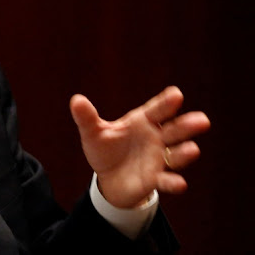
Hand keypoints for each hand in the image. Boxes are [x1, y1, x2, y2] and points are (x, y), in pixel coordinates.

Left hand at [70, 86, 209, 207]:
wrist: (108, 177)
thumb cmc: (105, 148)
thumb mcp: (93, 133)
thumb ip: (86, 118)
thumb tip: (76, 100)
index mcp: (142, 121)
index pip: (157, 109)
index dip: (166, 103)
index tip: (176, 94)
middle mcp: (155, 138)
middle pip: (174, 130)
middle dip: (187, 125)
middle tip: (202, 120)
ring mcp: (158, 159)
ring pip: (176, 154)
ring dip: (184, 153)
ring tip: (192, 149)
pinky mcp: (155, 179)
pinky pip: (166, 181)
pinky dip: (172, 182)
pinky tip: (179, 184)